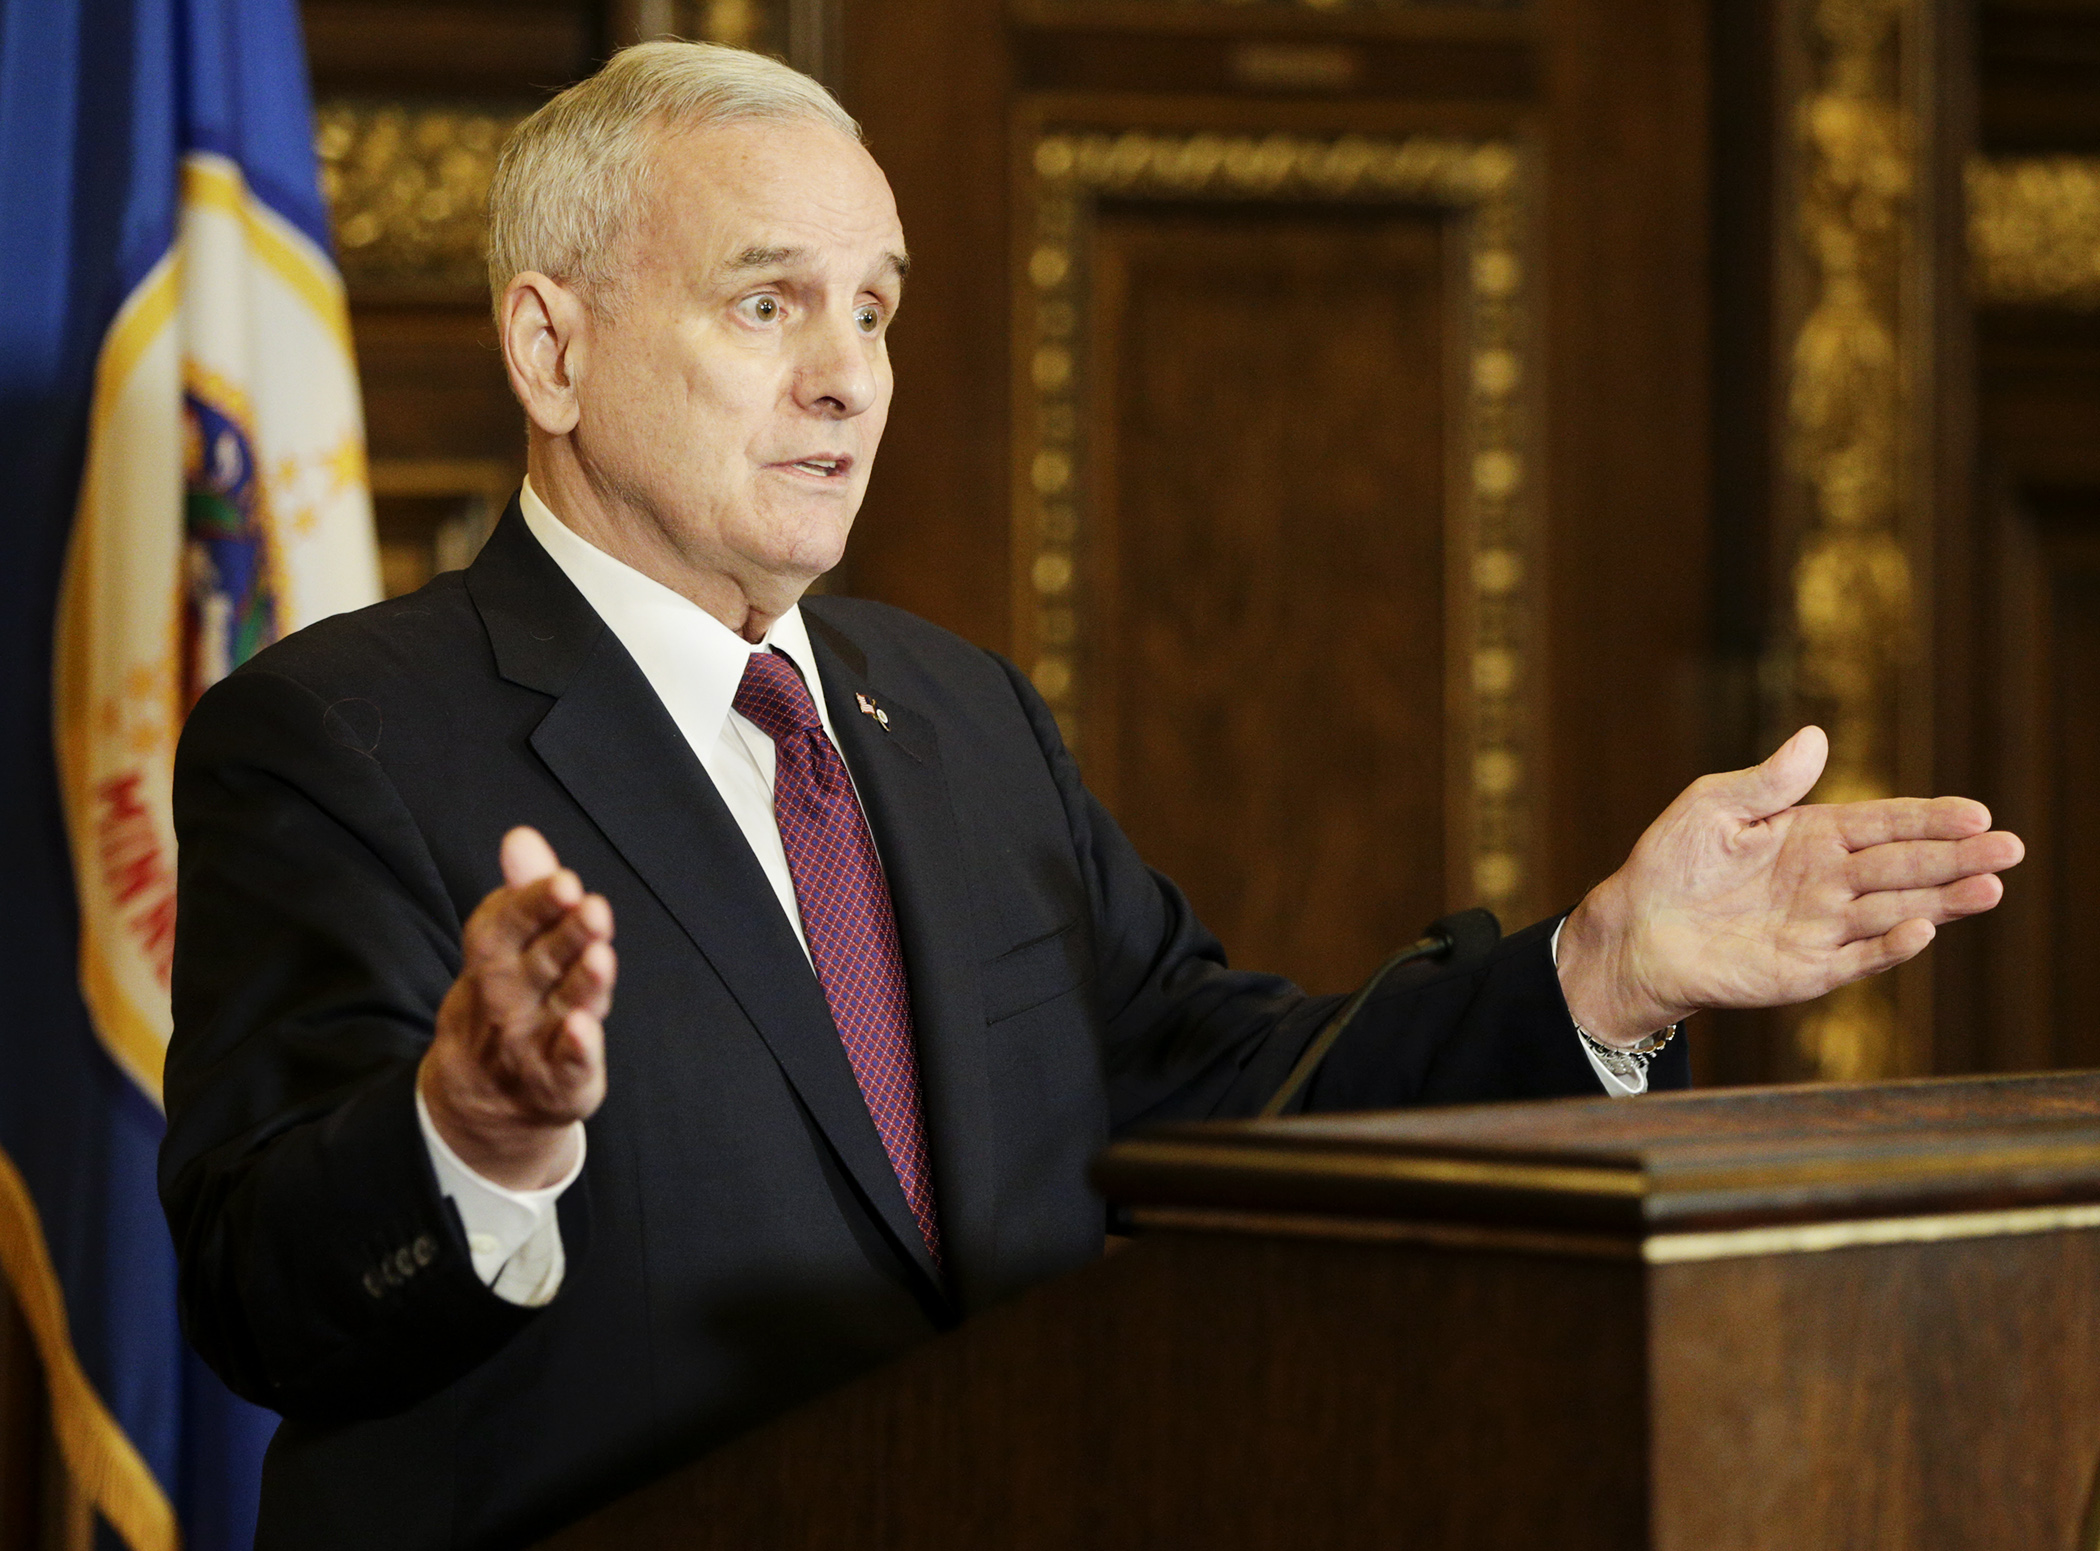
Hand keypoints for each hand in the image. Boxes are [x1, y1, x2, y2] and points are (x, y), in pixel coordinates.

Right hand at [418, 827, 615, 1188]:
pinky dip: (577, 1049)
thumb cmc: (507, 1000)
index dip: (534, 904)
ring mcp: (531, 1042)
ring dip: (581, 984)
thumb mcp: (506, 947)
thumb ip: (524, 893)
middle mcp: (508, 1000)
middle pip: (540, 964)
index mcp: (493, 959)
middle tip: (592, 907)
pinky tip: (587, 1028)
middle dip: (566, 936)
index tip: (564, 881)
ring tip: (601, 957)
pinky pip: (568, 1065)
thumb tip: (522, 835)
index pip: (506, 926)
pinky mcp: (558, 1080)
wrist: (481, 1096)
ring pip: (560, 1008)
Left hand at [1556, 726, 2023, 1045]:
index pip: (1886, 824)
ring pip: (1895, 912)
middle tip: (2010, 849)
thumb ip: (1768, 781)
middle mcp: (1828, 882)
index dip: (1931, 820)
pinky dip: (1889, 947)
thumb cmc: (1671, 863)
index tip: (1977, 814)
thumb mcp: (1714, 806)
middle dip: (1958, 858)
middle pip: (1905, 868)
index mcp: (1813, 836)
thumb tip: (1816, 736)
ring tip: (1989, 888)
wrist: (1635, 928)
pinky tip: (1923, 931)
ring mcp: (1822, 928)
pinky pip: (1856, 959)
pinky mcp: (1805, 970)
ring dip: (1942, 902)